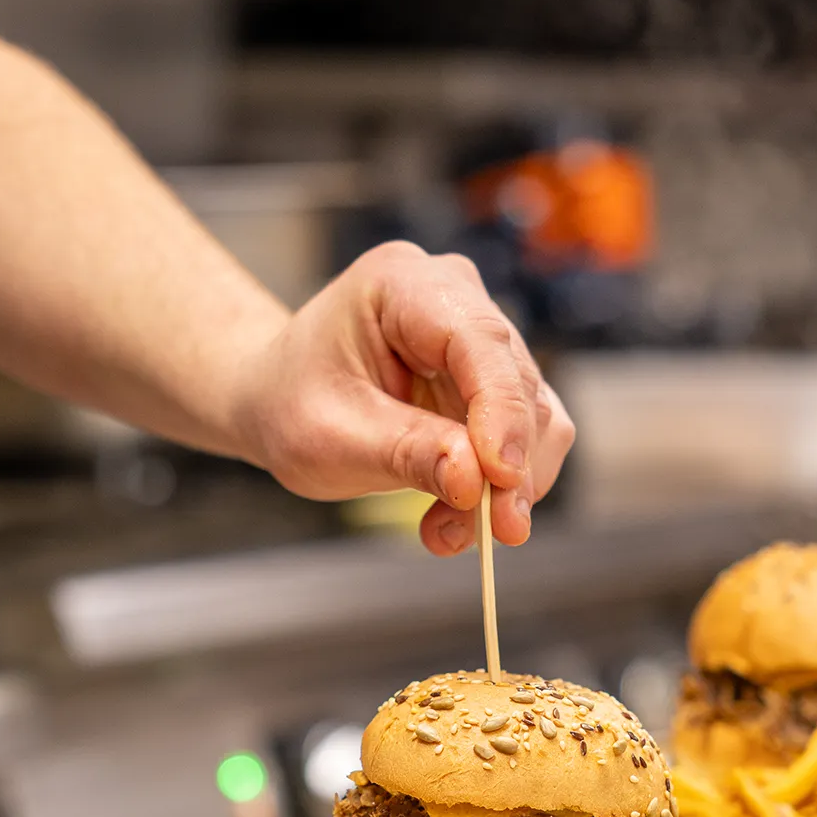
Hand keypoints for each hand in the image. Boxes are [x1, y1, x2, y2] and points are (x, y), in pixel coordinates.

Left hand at [236, 241, 574, 554]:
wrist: (280, 399)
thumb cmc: (292, 401)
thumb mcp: (330, 435)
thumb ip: (405, 452)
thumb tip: (474, 480)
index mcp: (404, 283)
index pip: (479, 340)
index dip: (501, 410)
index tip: (500, 477)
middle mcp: (456, 298)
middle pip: (518, 384)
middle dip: (508, 467)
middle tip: (487, 531)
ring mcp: (481, 343)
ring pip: (535, 419)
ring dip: (506, 489)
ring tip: (447, 533)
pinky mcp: (494, 387)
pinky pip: (524, 441)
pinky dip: (498, 490)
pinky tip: (454, 520)